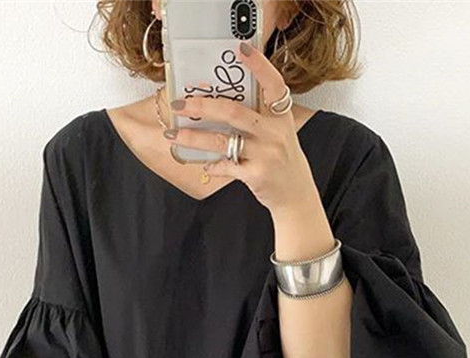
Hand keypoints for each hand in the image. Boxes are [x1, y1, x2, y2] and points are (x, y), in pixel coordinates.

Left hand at [168, 40, 317, 212]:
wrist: (297, 196)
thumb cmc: (284, 162)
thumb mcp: (280, 134)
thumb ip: (260, 118)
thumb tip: (220, 104)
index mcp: (282, 117)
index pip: (273, 84)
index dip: (259, 65)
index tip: (240, 49)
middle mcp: (274, 133)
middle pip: (233, 111)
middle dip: (202, 105)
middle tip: (180, 103)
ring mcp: (265, 154)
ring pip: (222, 140)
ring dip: (193, 138)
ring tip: (173, 136)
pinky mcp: (256, 175)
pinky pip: (225, 166)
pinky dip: (212, 165)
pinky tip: (205, 165)